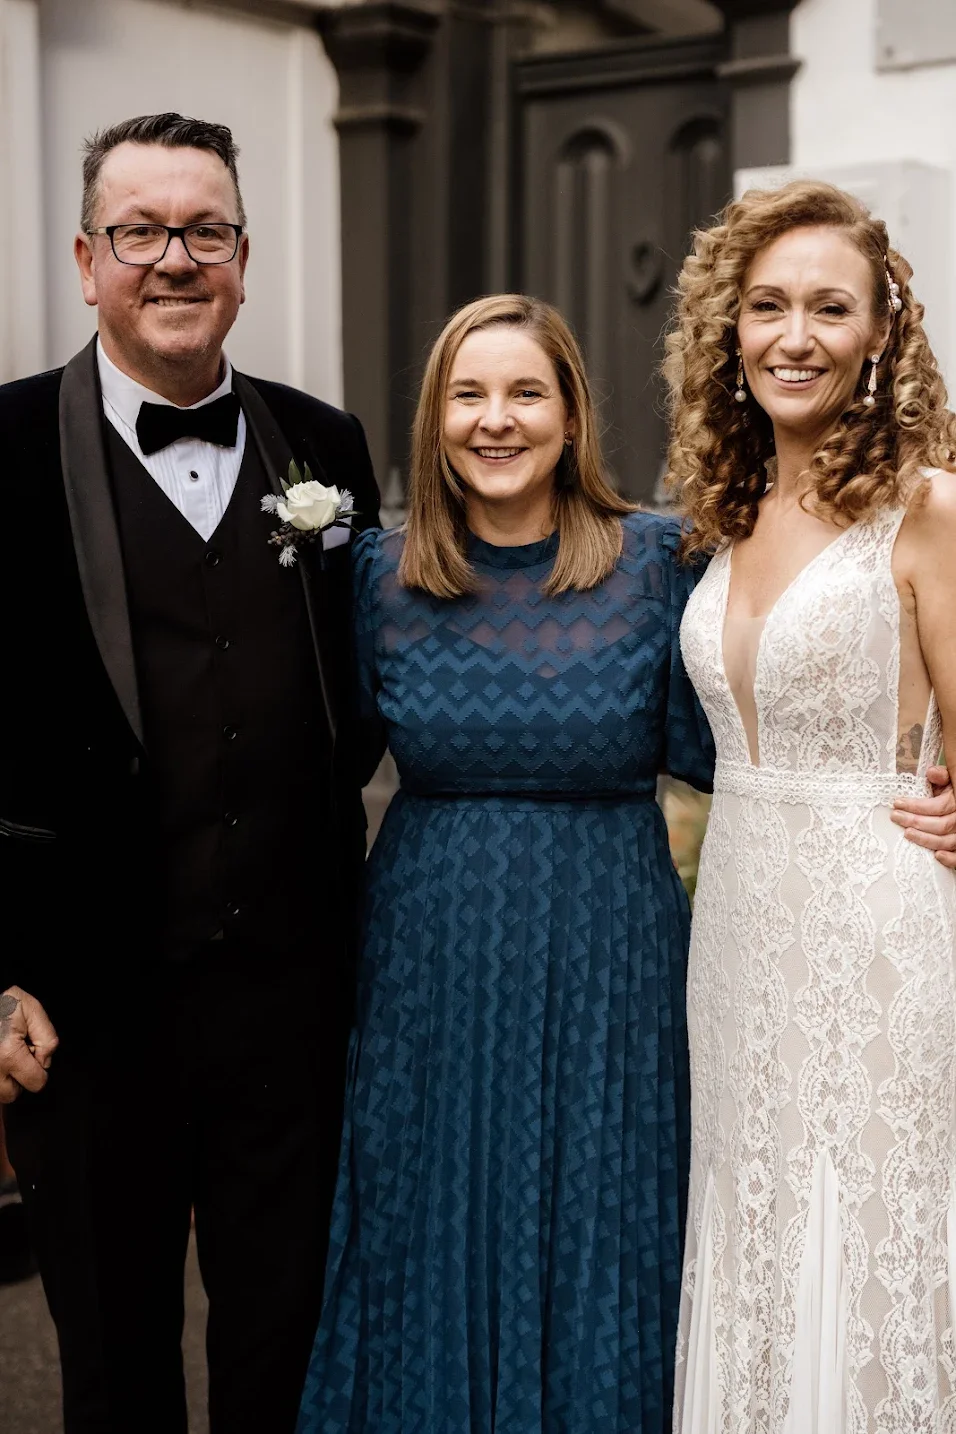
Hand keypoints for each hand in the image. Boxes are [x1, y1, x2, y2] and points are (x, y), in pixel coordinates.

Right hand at [0, 987, 57, 1102]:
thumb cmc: (4, 1002)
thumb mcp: (33, 1010)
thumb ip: (47, 1037)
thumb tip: (45, 1060)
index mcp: (8, 1054)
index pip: (36, 1082)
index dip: (41, 1068)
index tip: (34, 1052)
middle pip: (13, 1093)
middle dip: (20, 1078)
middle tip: (18, 1055)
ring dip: (5, 1079)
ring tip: (6, 1055)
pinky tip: (0, 1057)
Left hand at [891, 765, 955, 867]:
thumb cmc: (952, 793)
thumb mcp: (949, 781)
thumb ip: (942, 776)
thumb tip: (931, 772)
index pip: (939, 806)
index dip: (917, 806)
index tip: (897, 803)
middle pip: (941, 825)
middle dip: (915, 821)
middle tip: (895, 817)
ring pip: (947, 841)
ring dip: (926, 839)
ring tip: (907, 834)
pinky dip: (951, 859)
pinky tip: (937, 856)